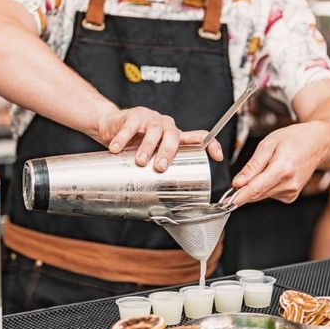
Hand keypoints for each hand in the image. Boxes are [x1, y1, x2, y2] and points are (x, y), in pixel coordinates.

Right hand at [97, 106, 223, 170]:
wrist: (111, 127)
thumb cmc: (134, 144)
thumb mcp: (149, 158)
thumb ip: (154, 175)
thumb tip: (154, 212)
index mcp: (175, 136)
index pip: (199, 137)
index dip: (211, 144)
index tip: (218, 157)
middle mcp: (166, 125)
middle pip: (174, 136)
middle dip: (168, 152)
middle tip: (160, 168)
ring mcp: (150, 119)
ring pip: (154, 131)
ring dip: (147, 147)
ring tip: (140, 161)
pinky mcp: (132, 116)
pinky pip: (129, 127)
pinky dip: (123, 138)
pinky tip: (116, 149)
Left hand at [229, 121, 329, 204]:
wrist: (317, 143)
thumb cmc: (295, 139)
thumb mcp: (269, 143)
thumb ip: (252, 165)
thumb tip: (238, 182)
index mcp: (283, 168)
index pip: (256, 188)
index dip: (240, 196)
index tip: (228, 201)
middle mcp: (289, 183)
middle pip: (257, 193)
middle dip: (246, 186)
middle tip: (248, 171)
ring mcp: (292, 192)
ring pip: (262, 195)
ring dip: (257, 184)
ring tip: (270, 165)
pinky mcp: (291, 196)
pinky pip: (269, 194)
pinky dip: (266, 186)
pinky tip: (275, 173)